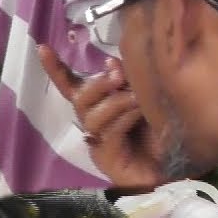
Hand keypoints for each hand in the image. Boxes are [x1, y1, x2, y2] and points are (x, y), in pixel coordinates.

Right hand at [39, 46, 162, 188]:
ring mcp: (97, 140)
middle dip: (97, 83)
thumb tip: (111, 61)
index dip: (56, 69)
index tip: (42, 48)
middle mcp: (93, 121)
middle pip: (80, 98)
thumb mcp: (146, 98)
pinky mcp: (105, 156)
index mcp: (100, 105)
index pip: (71, 85)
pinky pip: (108, 132)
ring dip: (116, 101)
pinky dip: (123, 118)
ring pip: (92, 115)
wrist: (175, 169)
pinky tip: (140, 112)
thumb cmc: (161, 132)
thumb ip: (128, 81)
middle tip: (118, 75)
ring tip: (139, 98)